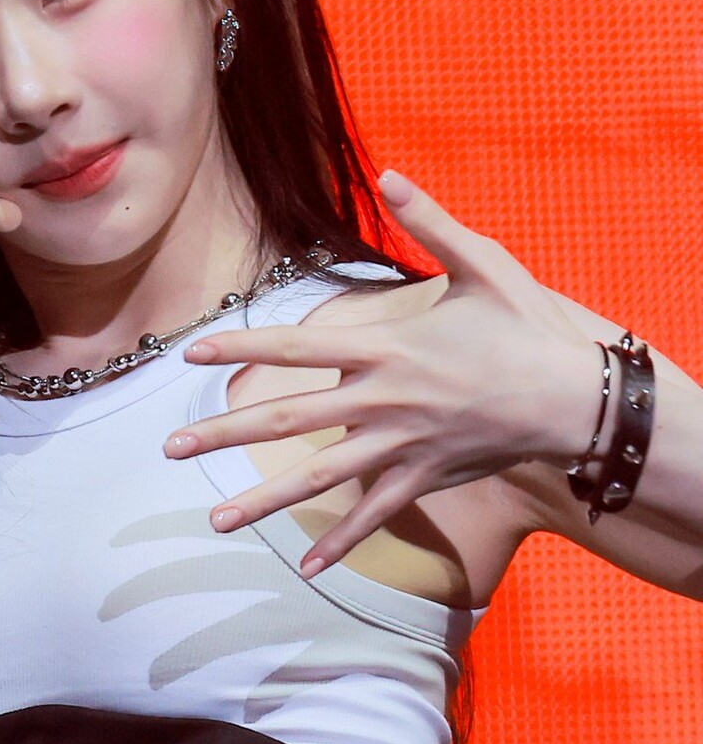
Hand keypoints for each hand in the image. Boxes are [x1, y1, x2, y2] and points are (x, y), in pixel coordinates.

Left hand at [163, 172, 605, 575]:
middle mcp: (382, 400)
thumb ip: (430, 222)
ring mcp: (400, 444)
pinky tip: (307, 570)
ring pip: (318, 478)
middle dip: (224, 434)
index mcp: (386, 347)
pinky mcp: (423, 476)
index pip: (295, 348)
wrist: (573, 397)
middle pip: (286, 419)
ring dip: (263, 503)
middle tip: (169, 447)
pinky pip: (374, 514)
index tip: (191, 353)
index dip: (241, 348)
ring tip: (215, 521)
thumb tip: (392, 173)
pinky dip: (341, 543)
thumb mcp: (483, 263)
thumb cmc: (528, 328)